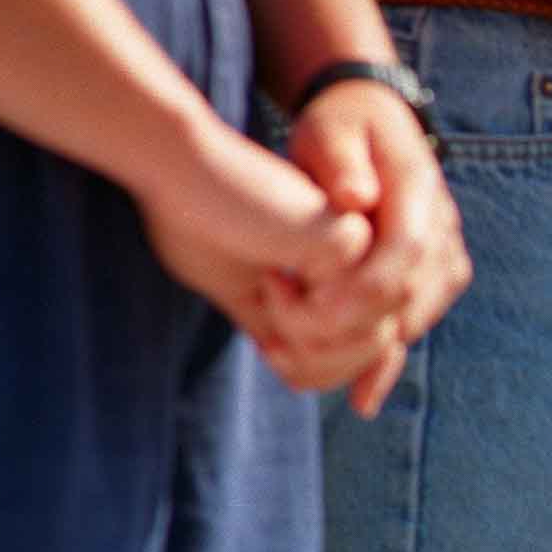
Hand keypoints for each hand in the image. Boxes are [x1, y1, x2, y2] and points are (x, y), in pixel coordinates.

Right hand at [136, 120, 376, 386]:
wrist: (176, 171)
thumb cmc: (198, 223)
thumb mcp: (247, 296)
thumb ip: (287, 334)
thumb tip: (313, 380)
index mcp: (347, 269)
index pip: (368, 353)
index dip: (321, 374)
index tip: (273, 355)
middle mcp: (369, 257)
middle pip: (374, 356)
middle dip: (317, 366)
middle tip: (271, 330)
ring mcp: (366, 247)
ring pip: (368, 343)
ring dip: (304, 339)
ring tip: (271, 288)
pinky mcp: (352, 239)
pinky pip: (343, 316)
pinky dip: (297, 316)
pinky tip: (272, 275)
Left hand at [285, 77, 471, 415]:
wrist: (372, 128)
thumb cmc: (341, 128)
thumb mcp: (331, 129)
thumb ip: (339, 160)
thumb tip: (357, 200)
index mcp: (422, 193)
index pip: (405, 253)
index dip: (362, 287)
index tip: (310, 305)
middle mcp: (444, 232)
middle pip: (410, 297)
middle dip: (354, 327)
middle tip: (290, 342)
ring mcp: (444, 260)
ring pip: (412, 320)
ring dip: (363, 350)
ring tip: (304, 367)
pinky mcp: (434, 283)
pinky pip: (411, 328)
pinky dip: (384, 363)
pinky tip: (361, 399)